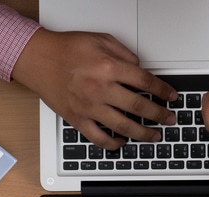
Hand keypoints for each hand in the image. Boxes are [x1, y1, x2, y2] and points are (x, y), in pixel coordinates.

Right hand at [12, 29, 176, 149]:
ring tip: (154, 136)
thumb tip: (140, 69)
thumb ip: (123, 54)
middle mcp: (100, 88)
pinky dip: (113, 144)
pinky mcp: (77, 119)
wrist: (37, 59)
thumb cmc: (65, 49)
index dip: (162, 90)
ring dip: (143, 134)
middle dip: (159, 115)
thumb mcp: (100, 40)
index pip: (145, 81)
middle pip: (139, 106)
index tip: (171, 96)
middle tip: (169, 119)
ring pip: (123, 126)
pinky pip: (98, 138)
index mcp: (108, 67)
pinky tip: (122, 142)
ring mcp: (89, 107)